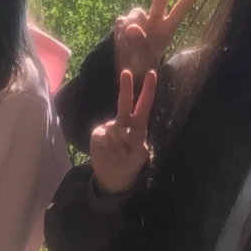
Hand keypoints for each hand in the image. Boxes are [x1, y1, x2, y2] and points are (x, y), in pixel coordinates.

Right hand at [89, 67, 157, 195]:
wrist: (112, 178)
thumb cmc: (129, 165)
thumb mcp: (139, 156)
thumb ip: (135, 142)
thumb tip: (122, 131)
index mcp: (138, 126)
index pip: (144, 105)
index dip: (148, 90)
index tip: (152, 74)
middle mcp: (123, 123)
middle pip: (125, 103)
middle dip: (126, 88)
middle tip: (127, 72)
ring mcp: (110, 127)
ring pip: (115, 126)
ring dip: (119, 140)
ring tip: (119, 155)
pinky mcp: (98, 133)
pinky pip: (104, 135)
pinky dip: (107, 145)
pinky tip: (109, 153)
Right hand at [113, 0, 204, 83]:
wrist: (128, 70)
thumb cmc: (143, 65)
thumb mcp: (144, 58)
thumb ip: (139, 42)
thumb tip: (132, 28)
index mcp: (166, 29)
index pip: (180, 11)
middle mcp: (154, 21)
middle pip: (159, 1)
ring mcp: (138, 20)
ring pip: (135, 14)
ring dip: (131, 26)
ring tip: (129, 43)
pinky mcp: (123, 22)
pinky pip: (120, 22)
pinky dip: (120, 33)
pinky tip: (122, 43)